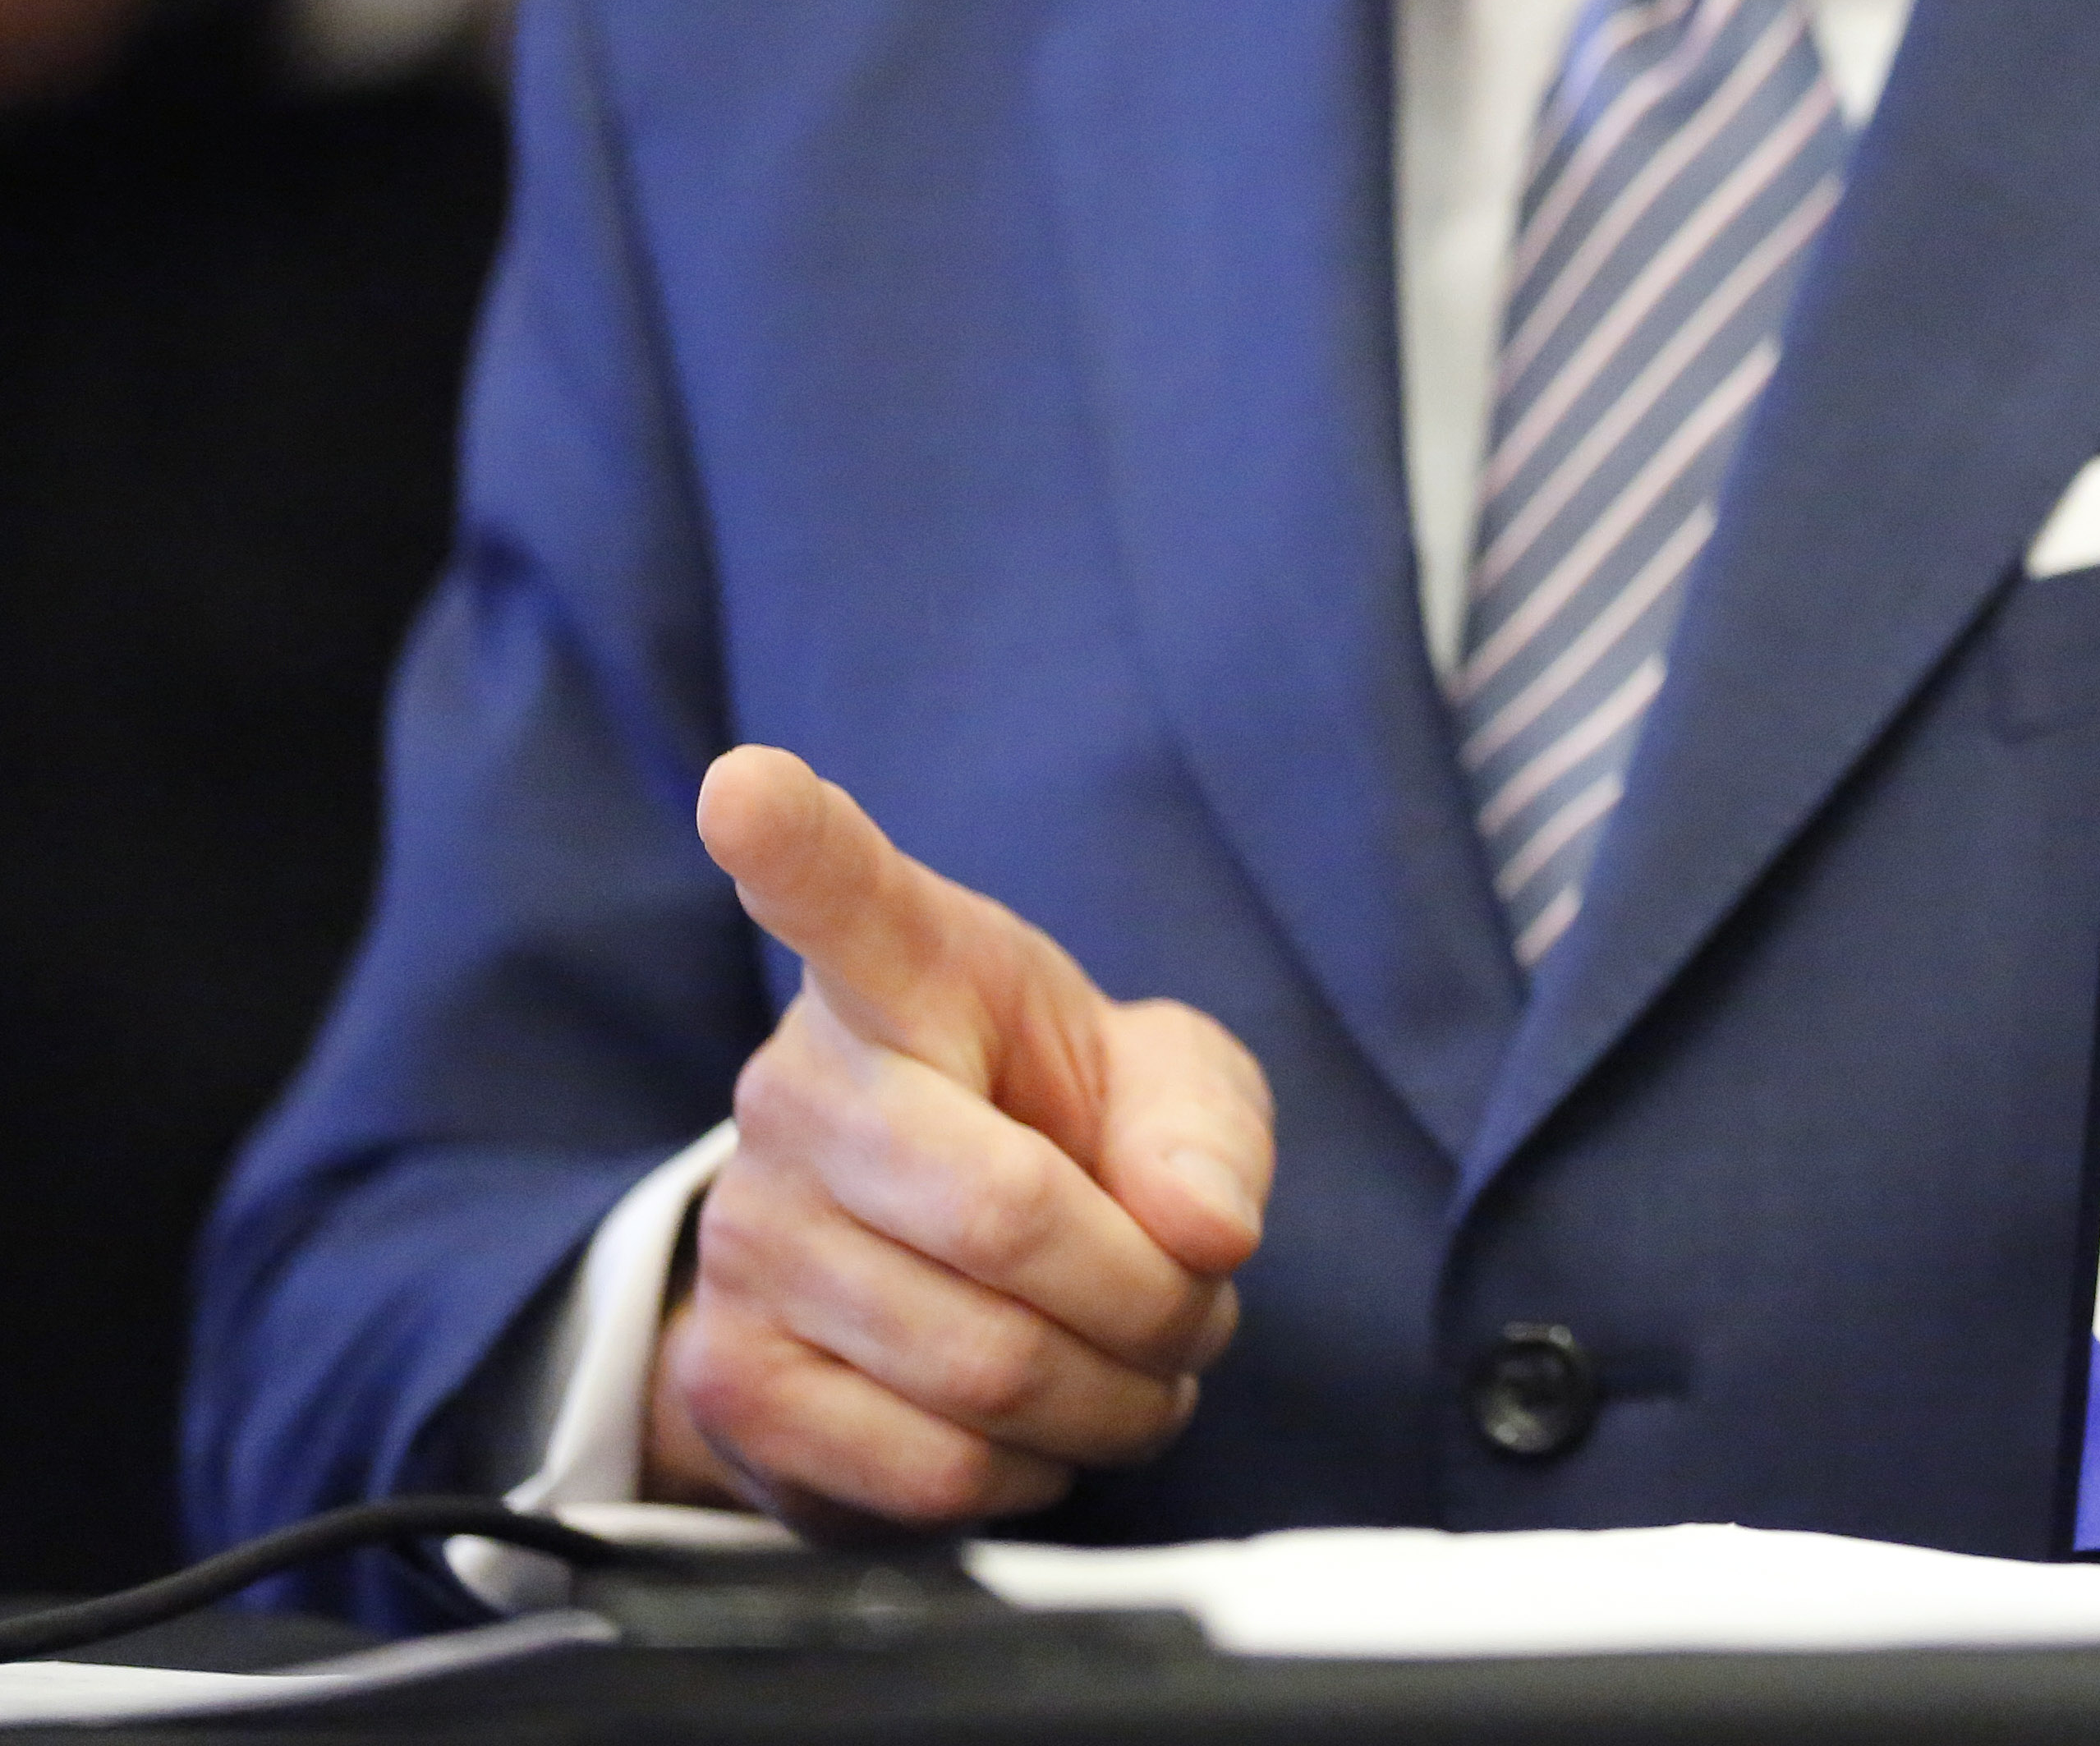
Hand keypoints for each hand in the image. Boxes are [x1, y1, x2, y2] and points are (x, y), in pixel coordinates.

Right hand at [650, 747, 1272, 1531]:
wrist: (948, 1257)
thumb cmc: (1062, 1123)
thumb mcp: (1169, 1086)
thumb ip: (1205, 1126)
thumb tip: (1200, 1228)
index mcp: (903, 971)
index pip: (836, 893)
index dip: (792, 842)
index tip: (749, 790)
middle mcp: (798, 1094)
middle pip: (1007, 1217)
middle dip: (1154, 1296)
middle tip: (1193, 1304)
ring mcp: (747, 1242)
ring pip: (983, 1365)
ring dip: (1114, 1395)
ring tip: (1136, 1363)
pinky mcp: (733, 1382)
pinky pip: (925, 1467)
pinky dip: (1035, 1470)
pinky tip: (1043, 1424)